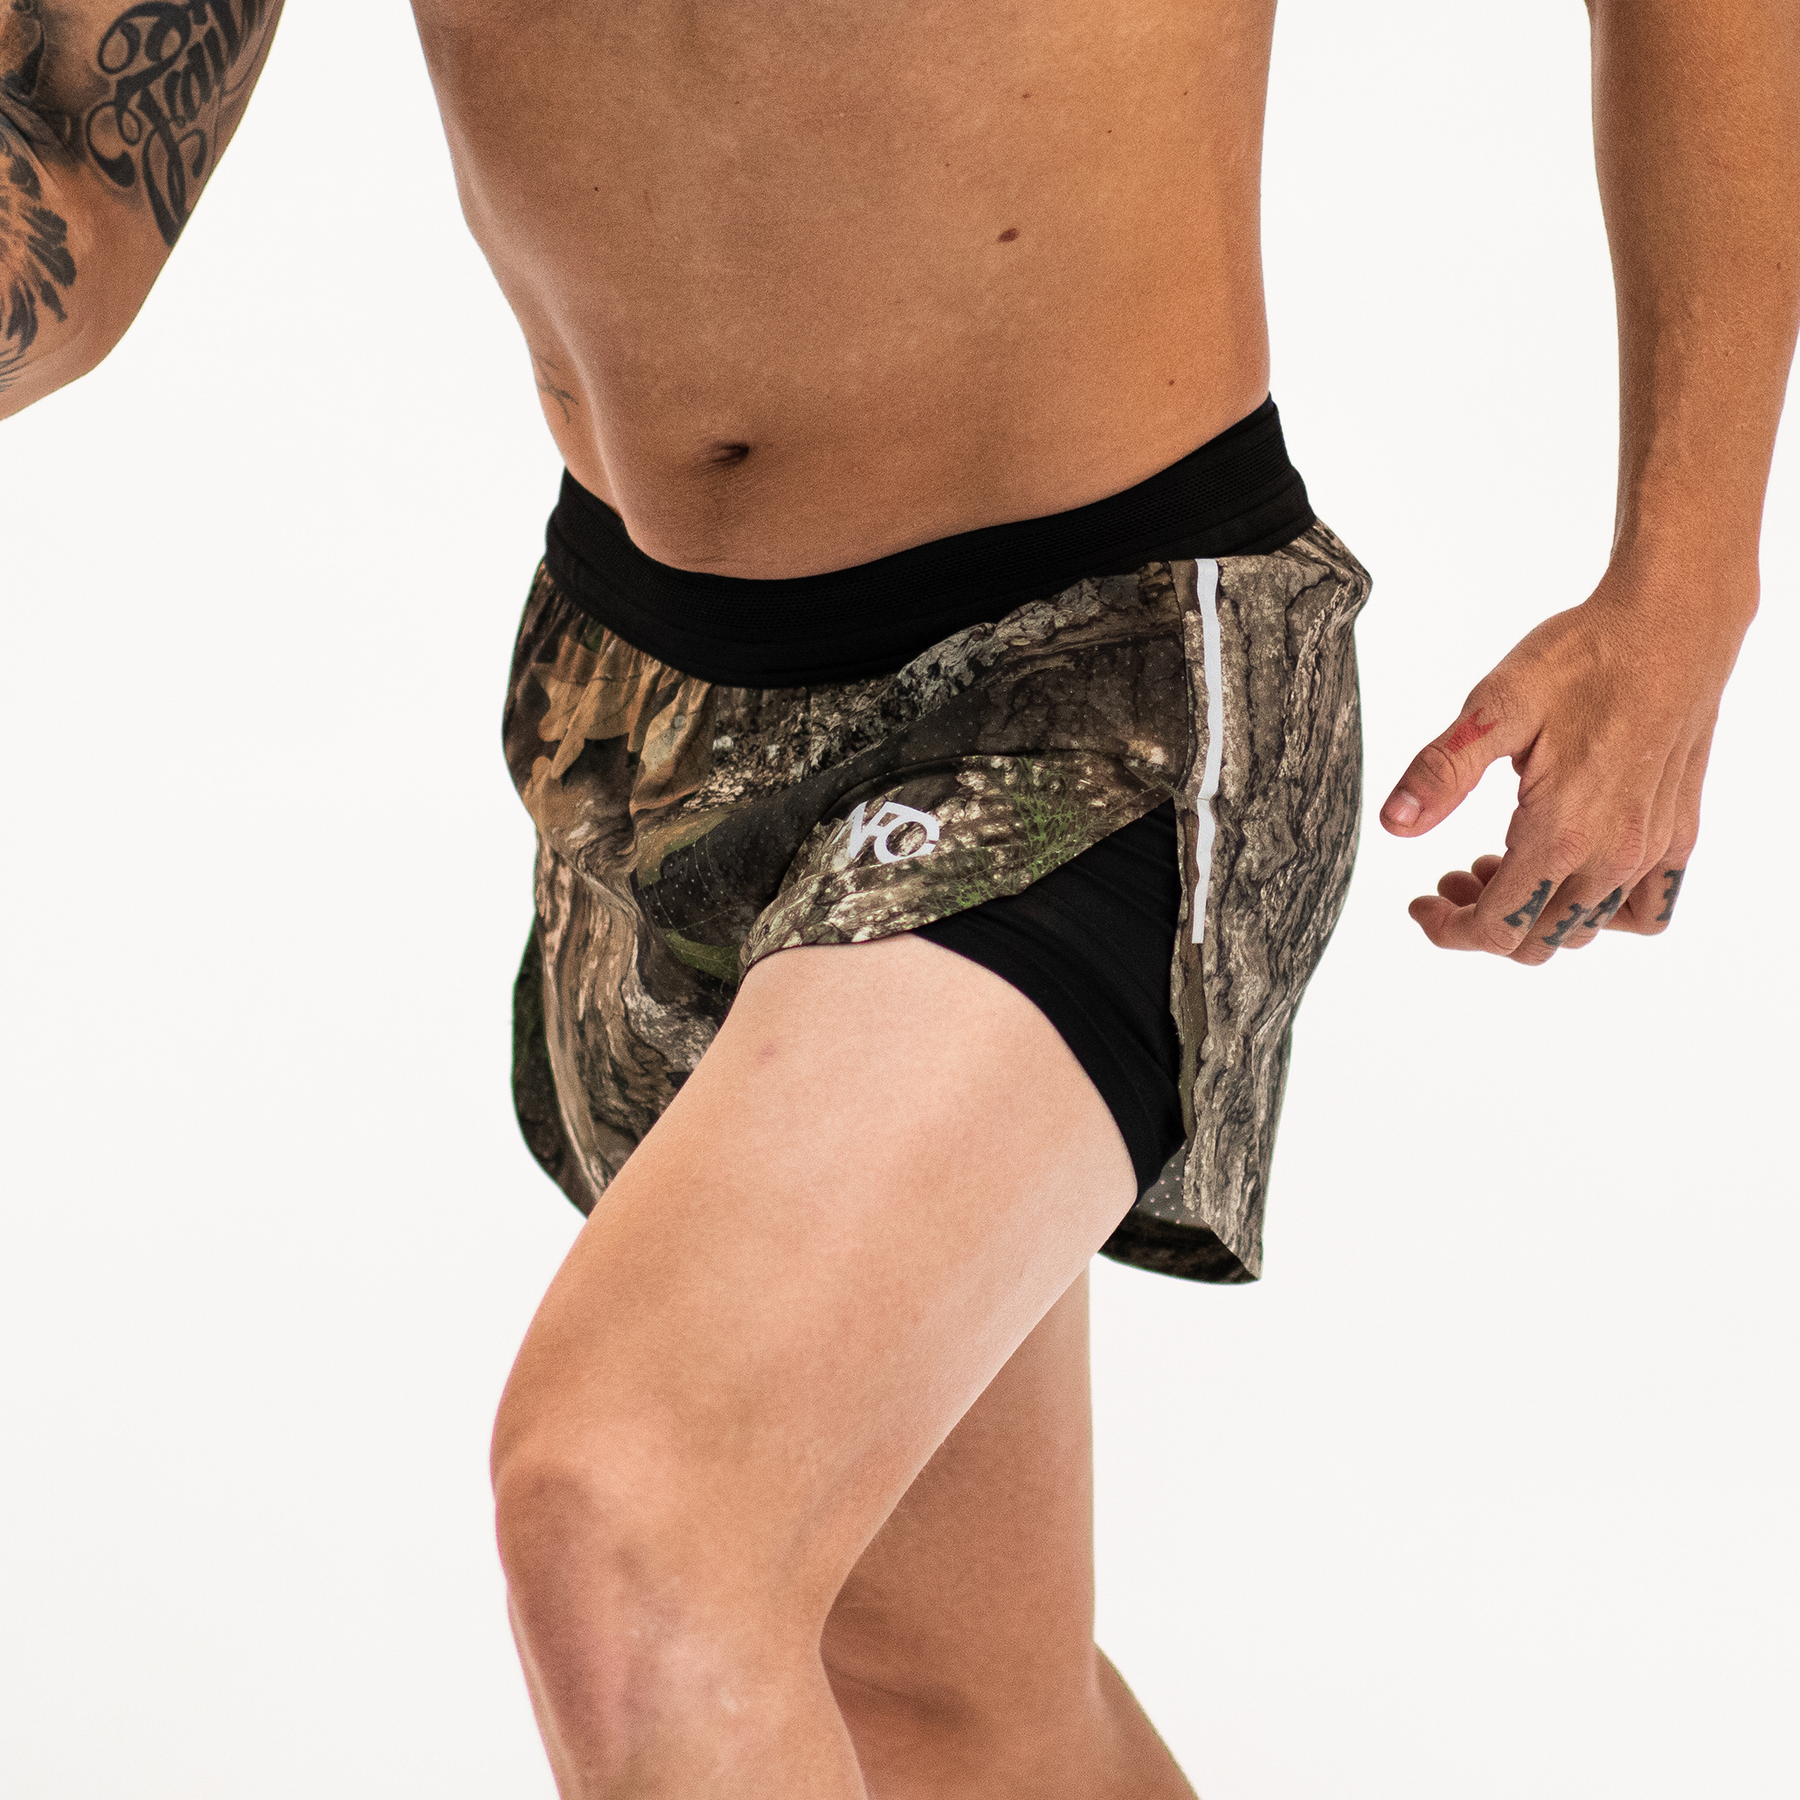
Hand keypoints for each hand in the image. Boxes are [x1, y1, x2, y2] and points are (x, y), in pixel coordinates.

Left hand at [1378, 563, 1751, 965]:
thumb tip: (1393, 823)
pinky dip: (1604, 912)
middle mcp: (1613, 855)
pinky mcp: (1679, 833)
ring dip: (1534, 915)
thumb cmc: (1584, 657)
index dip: (1447, 929)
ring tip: (1499, 862)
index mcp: (1561, 833)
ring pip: (1584, 929)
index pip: (1495, 928)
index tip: (1419, 904)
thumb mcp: (1495, 706)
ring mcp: (1652, 848)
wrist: (1672, 622)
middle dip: (1481, 921)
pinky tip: (1574, 872)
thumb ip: (1443, 772)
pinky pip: (1648, 910)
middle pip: (1536, 940)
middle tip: (1451, 874)